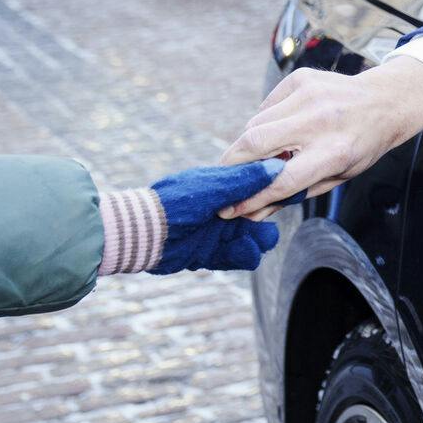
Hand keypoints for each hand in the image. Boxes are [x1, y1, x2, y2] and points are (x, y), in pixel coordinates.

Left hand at [148, 159, 285, 272]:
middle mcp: (225, 209)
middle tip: (262, 225)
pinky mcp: (213, 254)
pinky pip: (240, 257)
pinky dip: (246, 255)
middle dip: (267, 221)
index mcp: (225, 188)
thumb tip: (277, 165)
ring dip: (259, 241)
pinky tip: (245, 252)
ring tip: (252, 242)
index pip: (261, 188)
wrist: (141, 234)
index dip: (274, 192)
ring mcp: (220, 232)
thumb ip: (245, 179)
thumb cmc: (175, 204)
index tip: (281, 197)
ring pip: (254, 239)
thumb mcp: (213, 188)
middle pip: (262, 216)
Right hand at [217, 57, 422, 218]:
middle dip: (231, 165)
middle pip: (255, 143)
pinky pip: (266, 106)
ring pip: (255, 123)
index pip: (282, 179)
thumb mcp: (337, 177)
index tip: (228, 209)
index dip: (251, 197)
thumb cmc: (361, 145)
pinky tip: (281, 129)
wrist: (385, 101)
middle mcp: (320, 120)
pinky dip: (265, 123)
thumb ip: (294, 194)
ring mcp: (309, 94)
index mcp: (335, 151)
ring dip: (248, 145)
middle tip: (224, 180)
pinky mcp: (300, 78)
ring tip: (260, 156)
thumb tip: (250, 211)